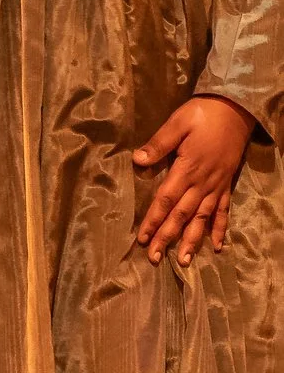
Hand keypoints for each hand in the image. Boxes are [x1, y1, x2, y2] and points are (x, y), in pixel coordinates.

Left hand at [132, 94, 254, 264]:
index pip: (166, 200)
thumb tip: (137, 160)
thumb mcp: (176, 123)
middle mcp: (202, 183)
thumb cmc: (201, 115)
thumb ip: (158, 144)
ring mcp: (216, 186)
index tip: (143, 238)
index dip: (154, 220)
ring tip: (185, 261)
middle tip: (155, 258)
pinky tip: (218, 245)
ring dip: (193, 240)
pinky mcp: (226, 184)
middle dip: (167, 237)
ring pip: (202, 218)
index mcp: (186, 169)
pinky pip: (223, 211)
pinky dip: (219, 228)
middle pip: (181, 215)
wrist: (234, 111)